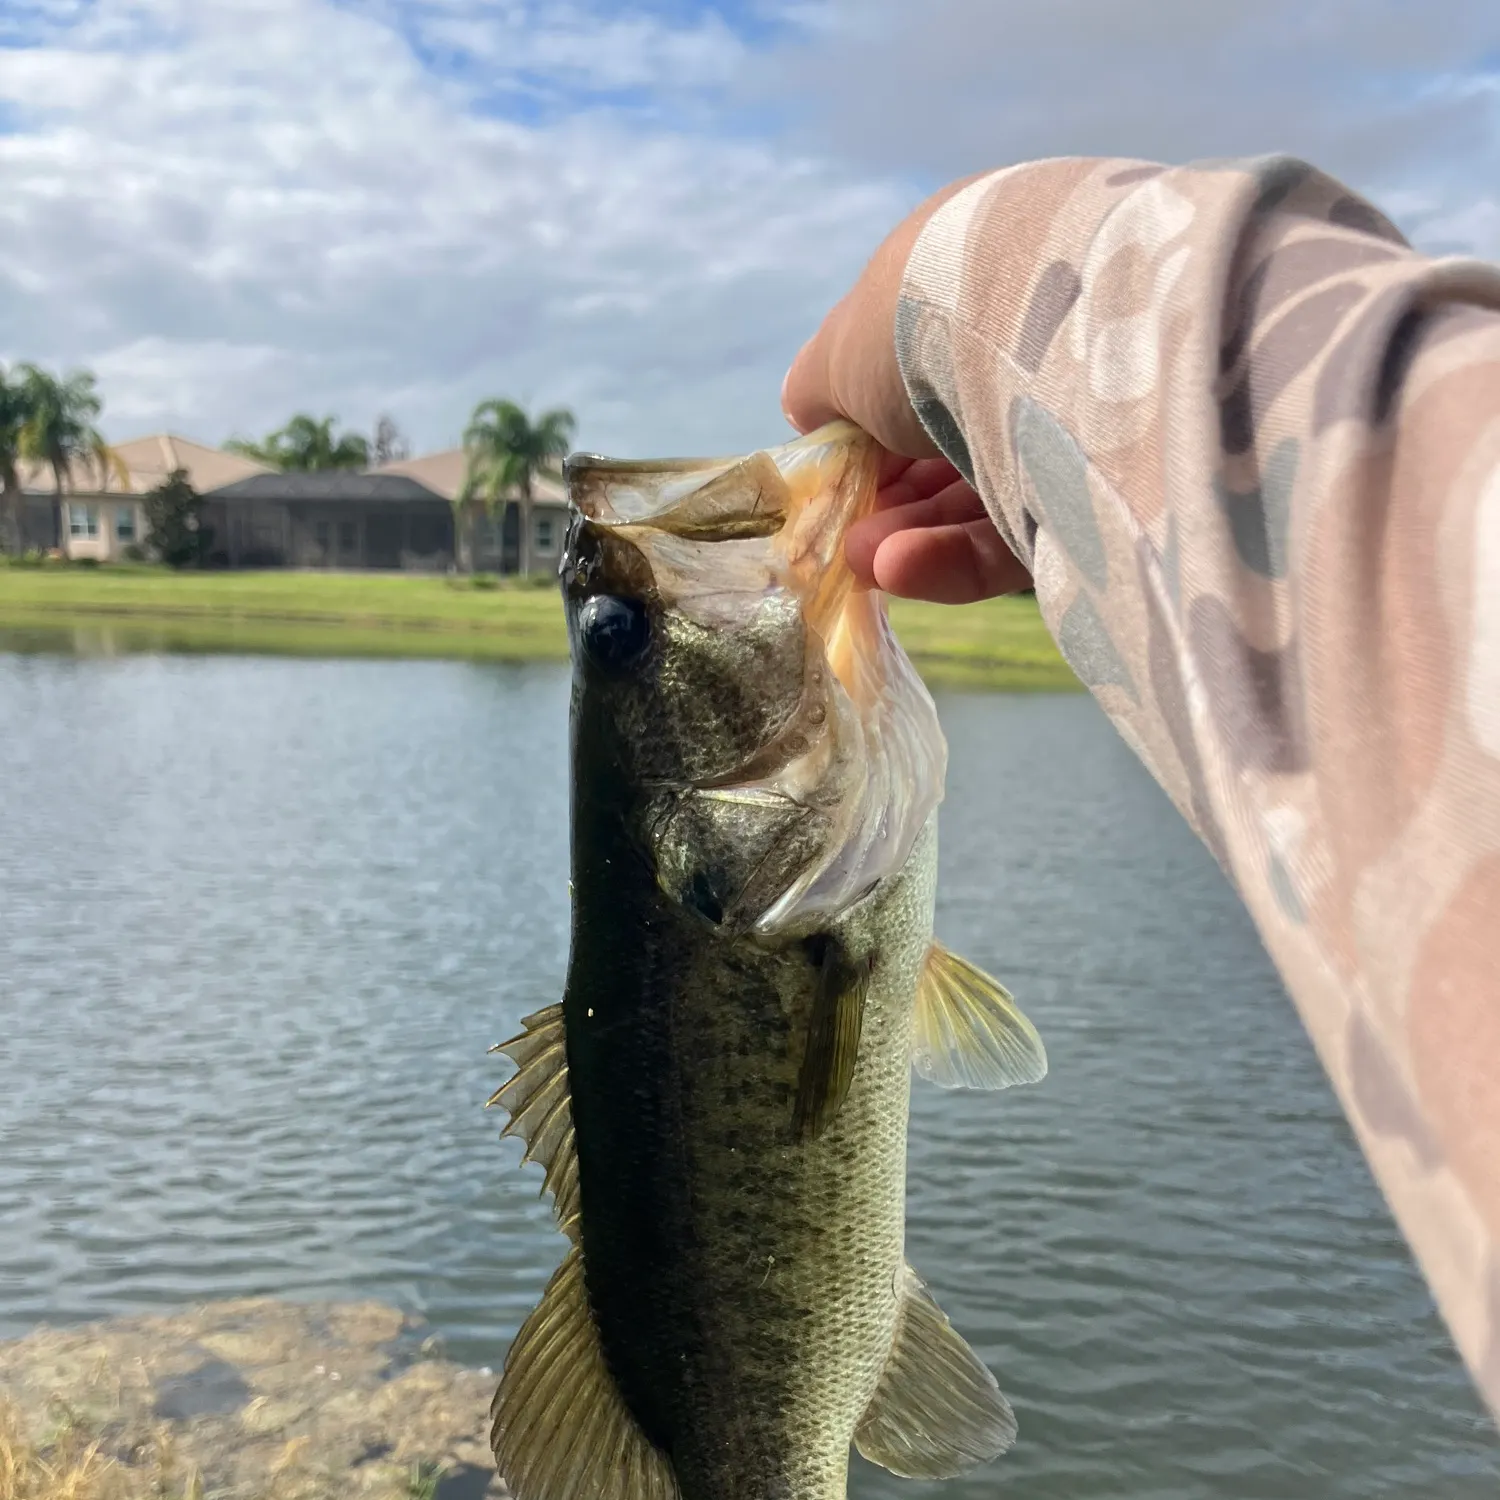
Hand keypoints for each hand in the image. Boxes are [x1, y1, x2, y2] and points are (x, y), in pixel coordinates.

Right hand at [780, 175, 1031, 603]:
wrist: (1042, 336)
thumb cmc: (922, 323)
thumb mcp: (840, 350)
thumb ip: (818, 388)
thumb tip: (810, 415)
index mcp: (975, 287)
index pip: (918, 372)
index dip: (868, 431)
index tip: (835, 476)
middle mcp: (1033, 349)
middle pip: (948, 442)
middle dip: (888, 497)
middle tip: (847, 534)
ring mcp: (1073, 423)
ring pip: (980, 495)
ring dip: (911, 531)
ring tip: (865, 559)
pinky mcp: (1098, 497)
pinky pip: (1018, 534)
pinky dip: (954, 556)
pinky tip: (900, 569)